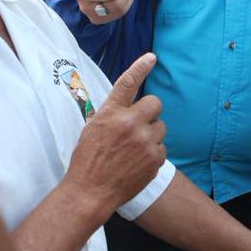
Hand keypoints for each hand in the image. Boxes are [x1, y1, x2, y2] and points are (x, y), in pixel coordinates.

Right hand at [66, 53, 164, 214]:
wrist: (91, 191)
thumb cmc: (88, 160)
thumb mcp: (94, 128)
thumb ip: (113, 114)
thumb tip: (130, 107)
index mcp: (111, 113)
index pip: (128, 83)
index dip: (141, 67)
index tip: (151, 58)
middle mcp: (130, 123)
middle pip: (155, 103)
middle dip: (150, 112)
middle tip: (139, 124)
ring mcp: (144, 141)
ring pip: (160, 127)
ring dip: (151, 134)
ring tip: (134, 149)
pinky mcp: (155, 159)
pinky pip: (162, 148)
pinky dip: (153, 153)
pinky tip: (137, 162)